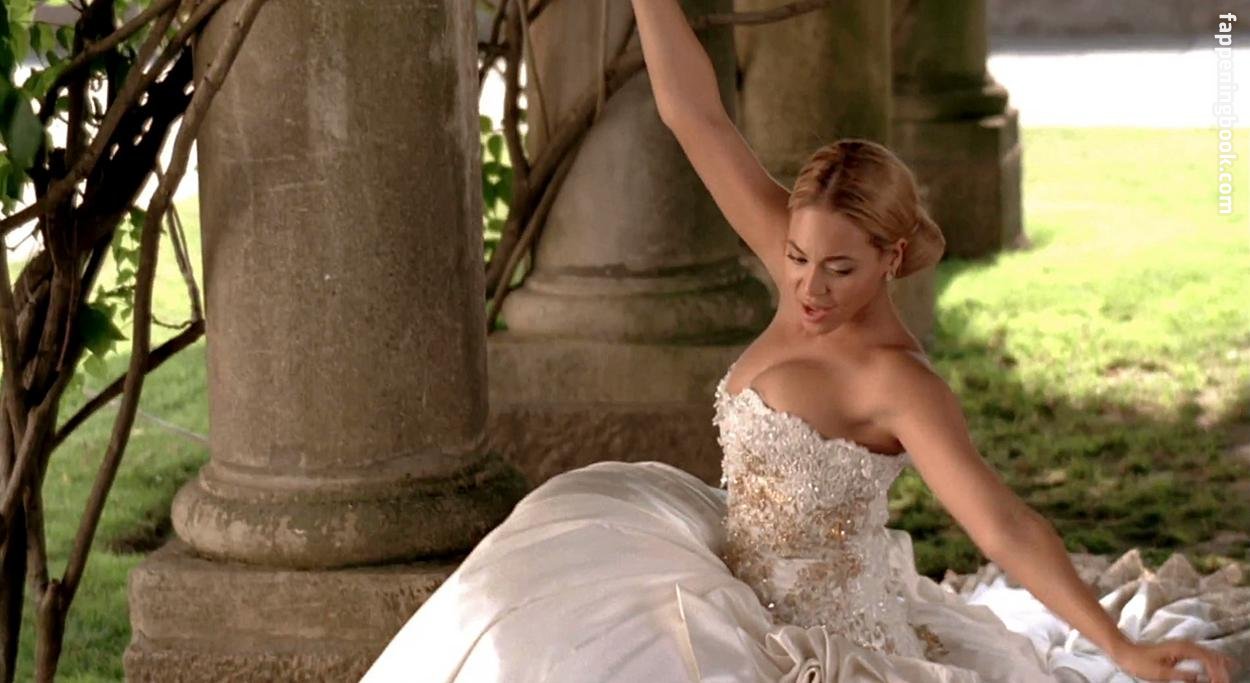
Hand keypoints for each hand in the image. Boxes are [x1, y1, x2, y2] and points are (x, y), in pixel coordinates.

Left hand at [1110, 637, 1238, 682]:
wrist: (1124, 652)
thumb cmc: (1139, 662)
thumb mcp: (1161, 673)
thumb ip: (1183, 676)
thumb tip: (1201, 679)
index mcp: (1181, 649)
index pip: (1207, 660)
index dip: (1217, 672)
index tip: (1220, 682)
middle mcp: (1184, 644)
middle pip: (1210, 655)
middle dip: (1220, 669)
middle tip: (1225, 681)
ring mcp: (1181, 646)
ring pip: (1207, 654)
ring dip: (1217, 665)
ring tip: (1226, 675)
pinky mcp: (1178, 650)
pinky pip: (1200, 654)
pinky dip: (1209, 661)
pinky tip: (1213, 667)